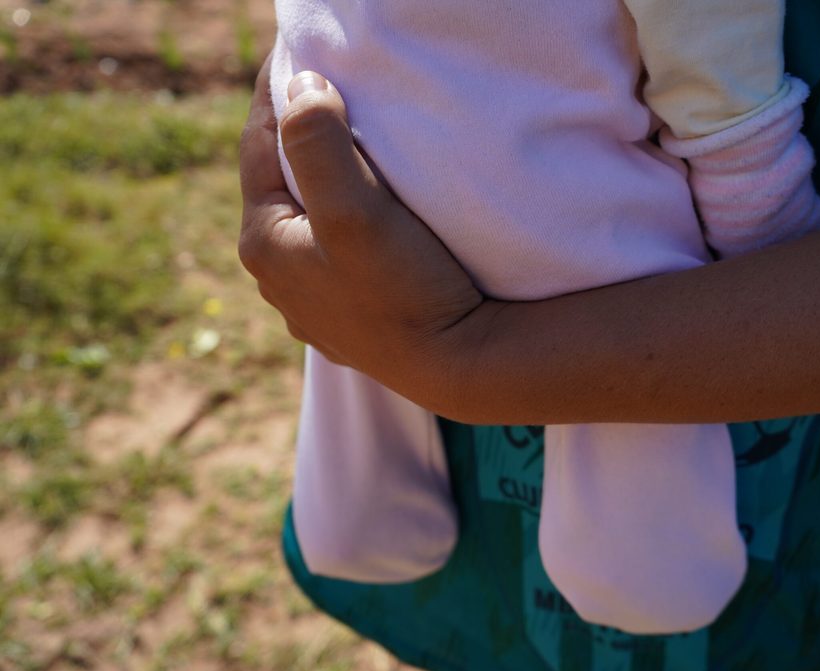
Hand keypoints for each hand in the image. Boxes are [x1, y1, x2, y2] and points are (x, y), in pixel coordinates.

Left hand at [237, 59, 484, 402]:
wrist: (455, 366)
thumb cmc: (403, 289)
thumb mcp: (354, 210)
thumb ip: (317, 144)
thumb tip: (301, 88)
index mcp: (265, 242)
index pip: (259, 144)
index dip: (275, 91)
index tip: (295, 50)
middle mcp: (278, 278)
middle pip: (282, 185)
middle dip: (298, 137)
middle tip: (325, 90)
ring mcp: (313, 304)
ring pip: (309, 223)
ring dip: (322, 184)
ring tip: (349, 151)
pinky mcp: (348, 321)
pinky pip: (335, 255)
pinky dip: (343, 224)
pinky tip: (364, 222)